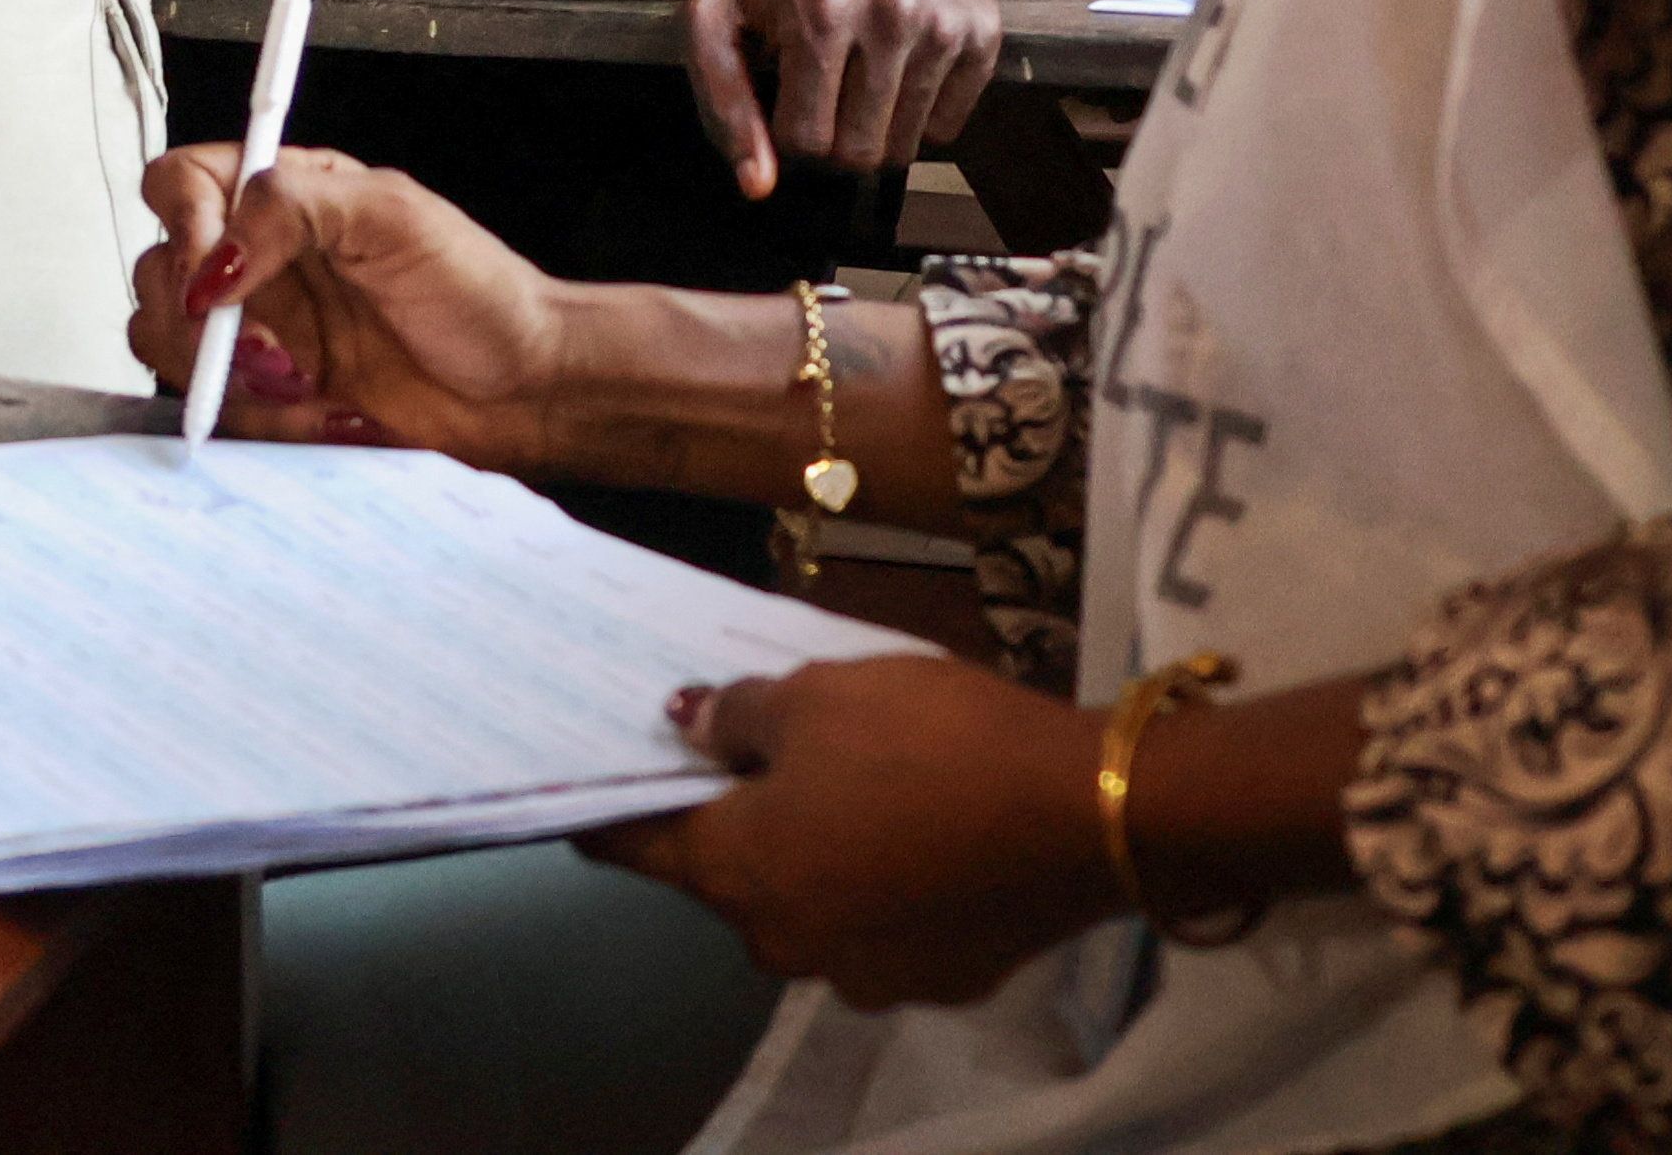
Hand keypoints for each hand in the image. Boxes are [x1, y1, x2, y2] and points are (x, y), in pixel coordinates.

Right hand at [126, 143, 571, 469]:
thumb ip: (292, 207)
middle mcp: (261, 258)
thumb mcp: (394, 216)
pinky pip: (219, 407)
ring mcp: (259, 329)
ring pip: (170, 344)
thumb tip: (216, 256)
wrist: (519, 391)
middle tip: (266, 347)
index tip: (215, 279)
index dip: (183, 227)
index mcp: (285, 196)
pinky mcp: (271, 393)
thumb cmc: (478, 293)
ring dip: (225, 374)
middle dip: (200, 322)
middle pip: (158, 270)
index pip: (182, 185)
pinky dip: (260, 416)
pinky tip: (322, 410)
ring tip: (302, 379)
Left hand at [591, 656, 1112, 1008]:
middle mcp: (787, 944)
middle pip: (733, 876)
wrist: (1086, 814)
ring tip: (860, 778)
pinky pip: (886, 919)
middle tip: (758, 749)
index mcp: (739, 875)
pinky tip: (926, 823)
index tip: (584, 788)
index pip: (638, 848)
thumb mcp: (820, 694)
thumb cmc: (930, 741)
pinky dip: (888, 878)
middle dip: (739, 817)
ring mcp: (867, 974)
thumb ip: (739, 715)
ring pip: (814, 899)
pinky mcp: (942, 977)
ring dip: (820, 849)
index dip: (610, 810)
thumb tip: (692, 726)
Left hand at [689, 0, 995, 198]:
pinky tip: (899, 69)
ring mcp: (946, 22)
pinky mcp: (983, 31)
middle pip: (860, 153)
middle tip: (825, 93)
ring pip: (905, 150)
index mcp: (822, 10)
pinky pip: (949, 131)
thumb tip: (757, 187)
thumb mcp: (717, 19)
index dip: (787, 131)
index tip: (787, 93)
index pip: (805, 140)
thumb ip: (721, 102)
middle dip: (833, 140)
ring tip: (859, 78)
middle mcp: (894, 13)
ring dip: (874, 131)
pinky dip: (919, 118)